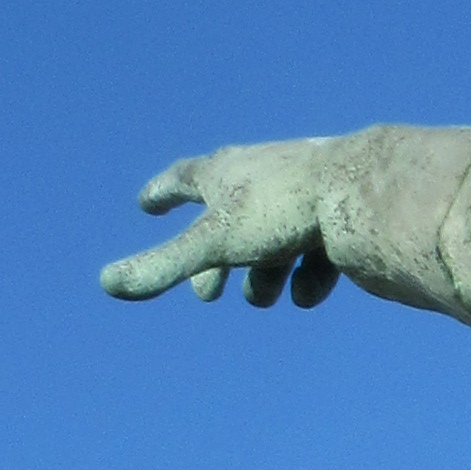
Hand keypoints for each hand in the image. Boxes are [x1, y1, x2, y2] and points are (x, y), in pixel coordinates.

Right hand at [100, 140, 343, 306]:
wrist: (366, 193)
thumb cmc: (283, 209)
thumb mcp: (213, 243)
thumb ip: (161, 266)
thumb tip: (105, 284)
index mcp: (225, 172)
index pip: (182, 179)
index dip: (162, 193)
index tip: (146, 204)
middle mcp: (263, 176)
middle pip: (229, 220)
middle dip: (215, 261)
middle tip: (206, 295)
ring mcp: (304, 194)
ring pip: (273, 241)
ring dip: (263, 275)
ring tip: (264, 297)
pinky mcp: (341, 215)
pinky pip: (317, 251)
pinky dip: (307, 276)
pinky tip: (309, 292)